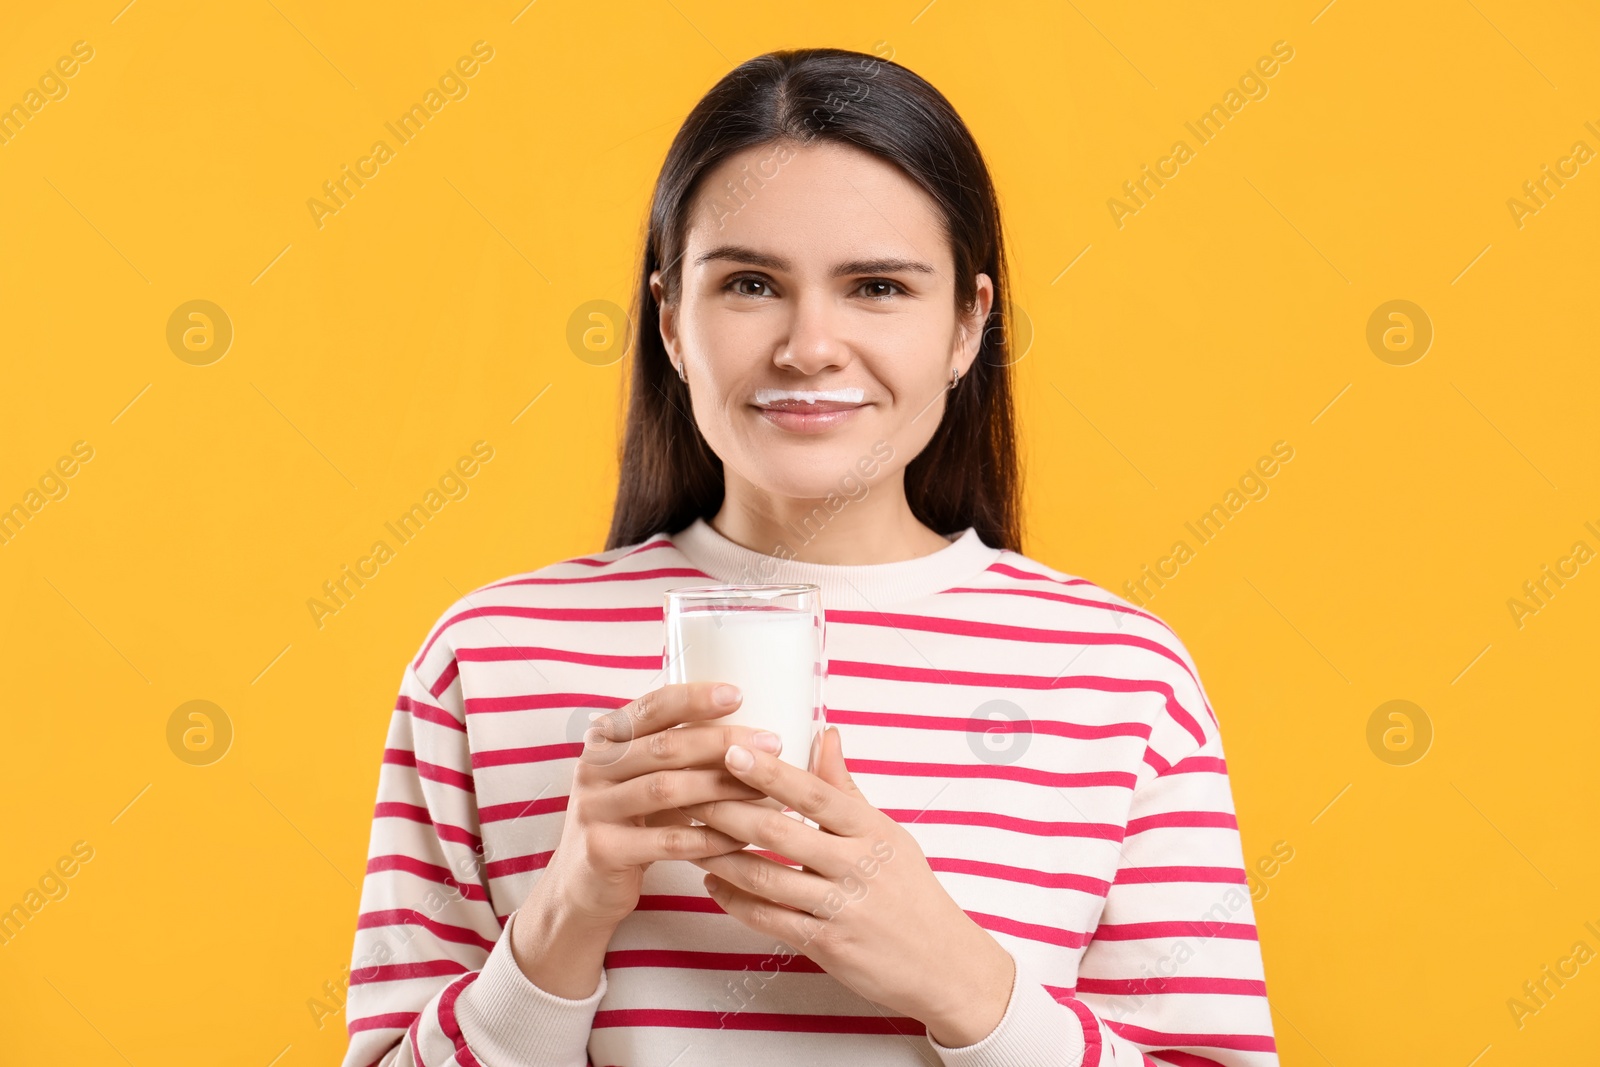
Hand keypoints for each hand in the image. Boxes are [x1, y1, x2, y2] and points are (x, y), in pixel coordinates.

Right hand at [526, 681, 782, 933]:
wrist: (580, 889)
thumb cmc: (627, 825)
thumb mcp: (638, 782)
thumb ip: (673, 756)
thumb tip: (749, 734)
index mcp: (605, 742)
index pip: (651, 708)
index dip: (693, 698)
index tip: (737, 693)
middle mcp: (592, 768)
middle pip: (665, 747)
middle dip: (722, 742)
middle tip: (771, 743)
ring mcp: (593, 809)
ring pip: (666, 790)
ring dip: (721, 787)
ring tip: (764, 790)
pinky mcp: (603, 851)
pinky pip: (666, 841)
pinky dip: (708, 838)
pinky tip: (740, 837)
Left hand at [680, 726, 1016, 1046]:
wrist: (944, 965)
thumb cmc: (911, 892)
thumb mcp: (887, 834)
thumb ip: (846, 788)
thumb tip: (826, 735)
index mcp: (871, 831)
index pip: (814, 793)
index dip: (770, 773)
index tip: (731, 750)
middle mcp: (857, 866)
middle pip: (780, 833)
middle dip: (727, 812)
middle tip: (688, 793)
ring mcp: (841, 907)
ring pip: (766, 878)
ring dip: (721, 857)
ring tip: (689, 837)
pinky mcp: (828, 945)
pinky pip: (769, 920)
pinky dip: (734, 901)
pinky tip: (713, 884)